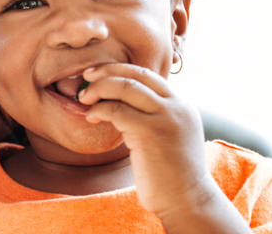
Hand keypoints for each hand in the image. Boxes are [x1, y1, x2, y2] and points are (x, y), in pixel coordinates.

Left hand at [78, 63, 217, 217]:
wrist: (187, 200)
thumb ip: (154, 117)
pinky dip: (99, 109)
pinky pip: (117, 110)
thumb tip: (123, 103)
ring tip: (84, 99)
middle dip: (106, 72)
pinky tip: (91, 117)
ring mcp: (165, 118)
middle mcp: (177, 106)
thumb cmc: (172, 174)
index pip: (147, 74)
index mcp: (182, 105)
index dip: (119, 70)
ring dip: (98, 89)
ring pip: (125, 86)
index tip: (98, 74)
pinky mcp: (150, 133)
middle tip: (86, 78)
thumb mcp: (169, 136)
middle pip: (136, 74)